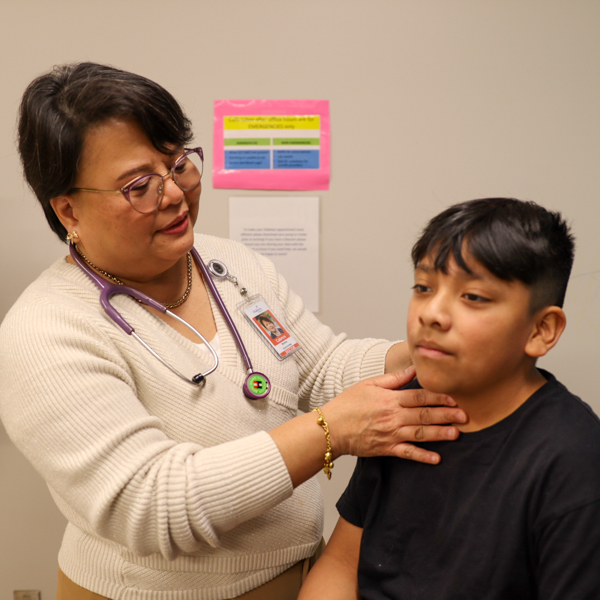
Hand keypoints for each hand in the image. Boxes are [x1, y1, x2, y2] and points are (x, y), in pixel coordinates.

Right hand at [322, 366, 467, 463]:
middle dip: (446, 415)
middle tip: (465, 416)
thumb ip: (393, 379)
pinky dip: (422, 456)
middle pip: (424, 415)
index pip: (419, 397)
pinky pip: (408, 453)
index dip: (438, 397)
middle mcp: (393, 417)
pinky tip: (437, 458)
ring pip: (420, 434)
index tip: (454, 397)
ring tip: (456, 434)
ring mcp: (390, 434)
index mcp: (390, 399)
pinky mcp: (386, 449)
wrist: (330, 428)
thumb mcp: (368, 384)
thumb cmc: (347, 404)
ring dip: (440, 434)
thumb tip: (412, 369)